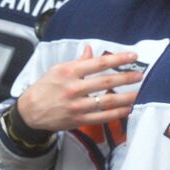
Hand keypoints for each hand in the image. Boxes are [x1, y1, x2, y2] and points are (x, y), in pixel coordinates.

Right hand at [15, 45, 141, 132]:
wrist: (29, 112)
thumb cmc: (44, 88)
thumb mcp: (57, 69)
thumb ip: (77, 62)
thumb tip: (90, 50)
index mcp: (69, 72)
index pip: (99, 63)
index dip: (118, 59)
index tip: (133, 56)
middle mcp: (74, 88)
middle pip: (106, 82)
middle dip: (127, 78)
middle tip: (140, 75)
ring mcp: (77, 106)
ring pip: (107, 101)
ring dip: (126, 97)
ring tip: (139, 93)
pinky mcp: (78, 120)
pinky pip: (102, 117)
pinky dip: (116, 113)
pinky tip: (127, 109)